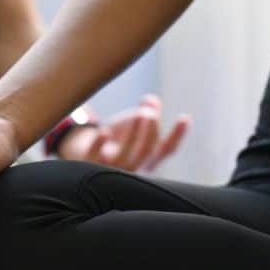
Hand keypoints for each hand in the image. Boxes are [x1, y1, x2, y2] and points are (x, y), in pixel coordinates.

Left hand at [57, 95, 189, 171]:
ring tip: (138, 115)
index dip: (177, 136)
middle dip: (150, 132)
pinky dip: (99, 146)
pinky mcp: (90, 165)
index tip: (184, 118)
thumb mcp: (132, 123)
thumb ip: (146, 111)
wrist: (85, 151)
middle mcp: (132, 166)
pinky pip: (94, 159)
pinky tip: (105, 132)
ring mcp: (110, 168)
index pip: (167, 150)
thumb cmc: (115, 139)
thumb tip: (152, 100)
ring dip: (132, 136)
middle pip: (145, 153)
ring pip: (124, 158)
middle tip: (149, 113)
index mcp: (147, 159)